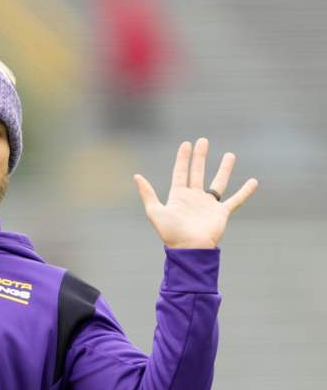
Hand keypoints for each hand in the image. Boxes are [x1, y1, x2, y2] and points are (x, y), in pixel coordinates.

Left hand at [133, 138, 258, 248]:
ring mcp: (208, 205)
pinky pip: (236, 200)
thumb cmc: (171, 233)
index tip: (186, 144)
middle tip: (203, 141)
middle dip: (200, 156)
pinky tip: (253, 181)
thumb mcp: (155, 211)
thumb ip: (148, 194)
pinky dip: (245, 192)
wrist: (189, 249)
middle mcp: (194, 198)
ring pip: (218, 182)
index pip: (180, 172)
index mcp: (178, 196)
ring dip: (224, 168)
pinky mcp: (221, 213)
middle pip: (198, 172)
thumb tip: (136, 176)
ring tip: (230, 154)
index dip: (183, 158)